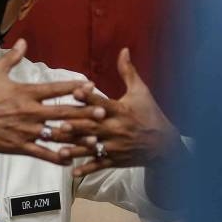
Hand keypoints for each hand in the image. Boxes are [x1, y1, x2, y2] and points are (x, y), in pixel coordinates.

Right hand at [0, 39, 102, 164]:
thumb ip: (12, 58)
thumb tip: (23, 41)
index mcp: (26, 93)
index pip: (56, 89)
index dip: (75, 86)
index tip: (91, 85)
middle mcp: (30, 112)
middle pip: (63, 112)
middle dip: (85, 112)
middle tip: (103, 112)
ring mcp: (26, 131)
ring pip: (57, 135)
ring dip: (77, 137)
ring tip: (95, 139)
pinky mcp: (20, 147)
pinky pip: (42, 154)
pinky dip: (58, 157)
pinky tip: (71, 159)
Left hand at [57, 48, 184, 176]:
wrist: (166, 145)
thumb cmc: (151, 114)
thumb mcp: (141, 91)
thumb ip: (128, 72)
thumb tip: (123, 49)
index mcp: (121, 110)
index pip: (103, 102)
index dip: (89, 97)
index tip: (75, 91)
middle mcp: (116, 129)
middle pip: (92, 127)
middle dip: (75, 127)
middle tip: (55, 125)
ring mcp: (115, 146)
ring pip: (92, 148)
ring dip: (74, 149)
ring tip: (58, 150)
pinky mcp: (116, 160)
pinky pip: (99, 165)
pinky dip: (86, 169)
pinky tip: (72, 172)